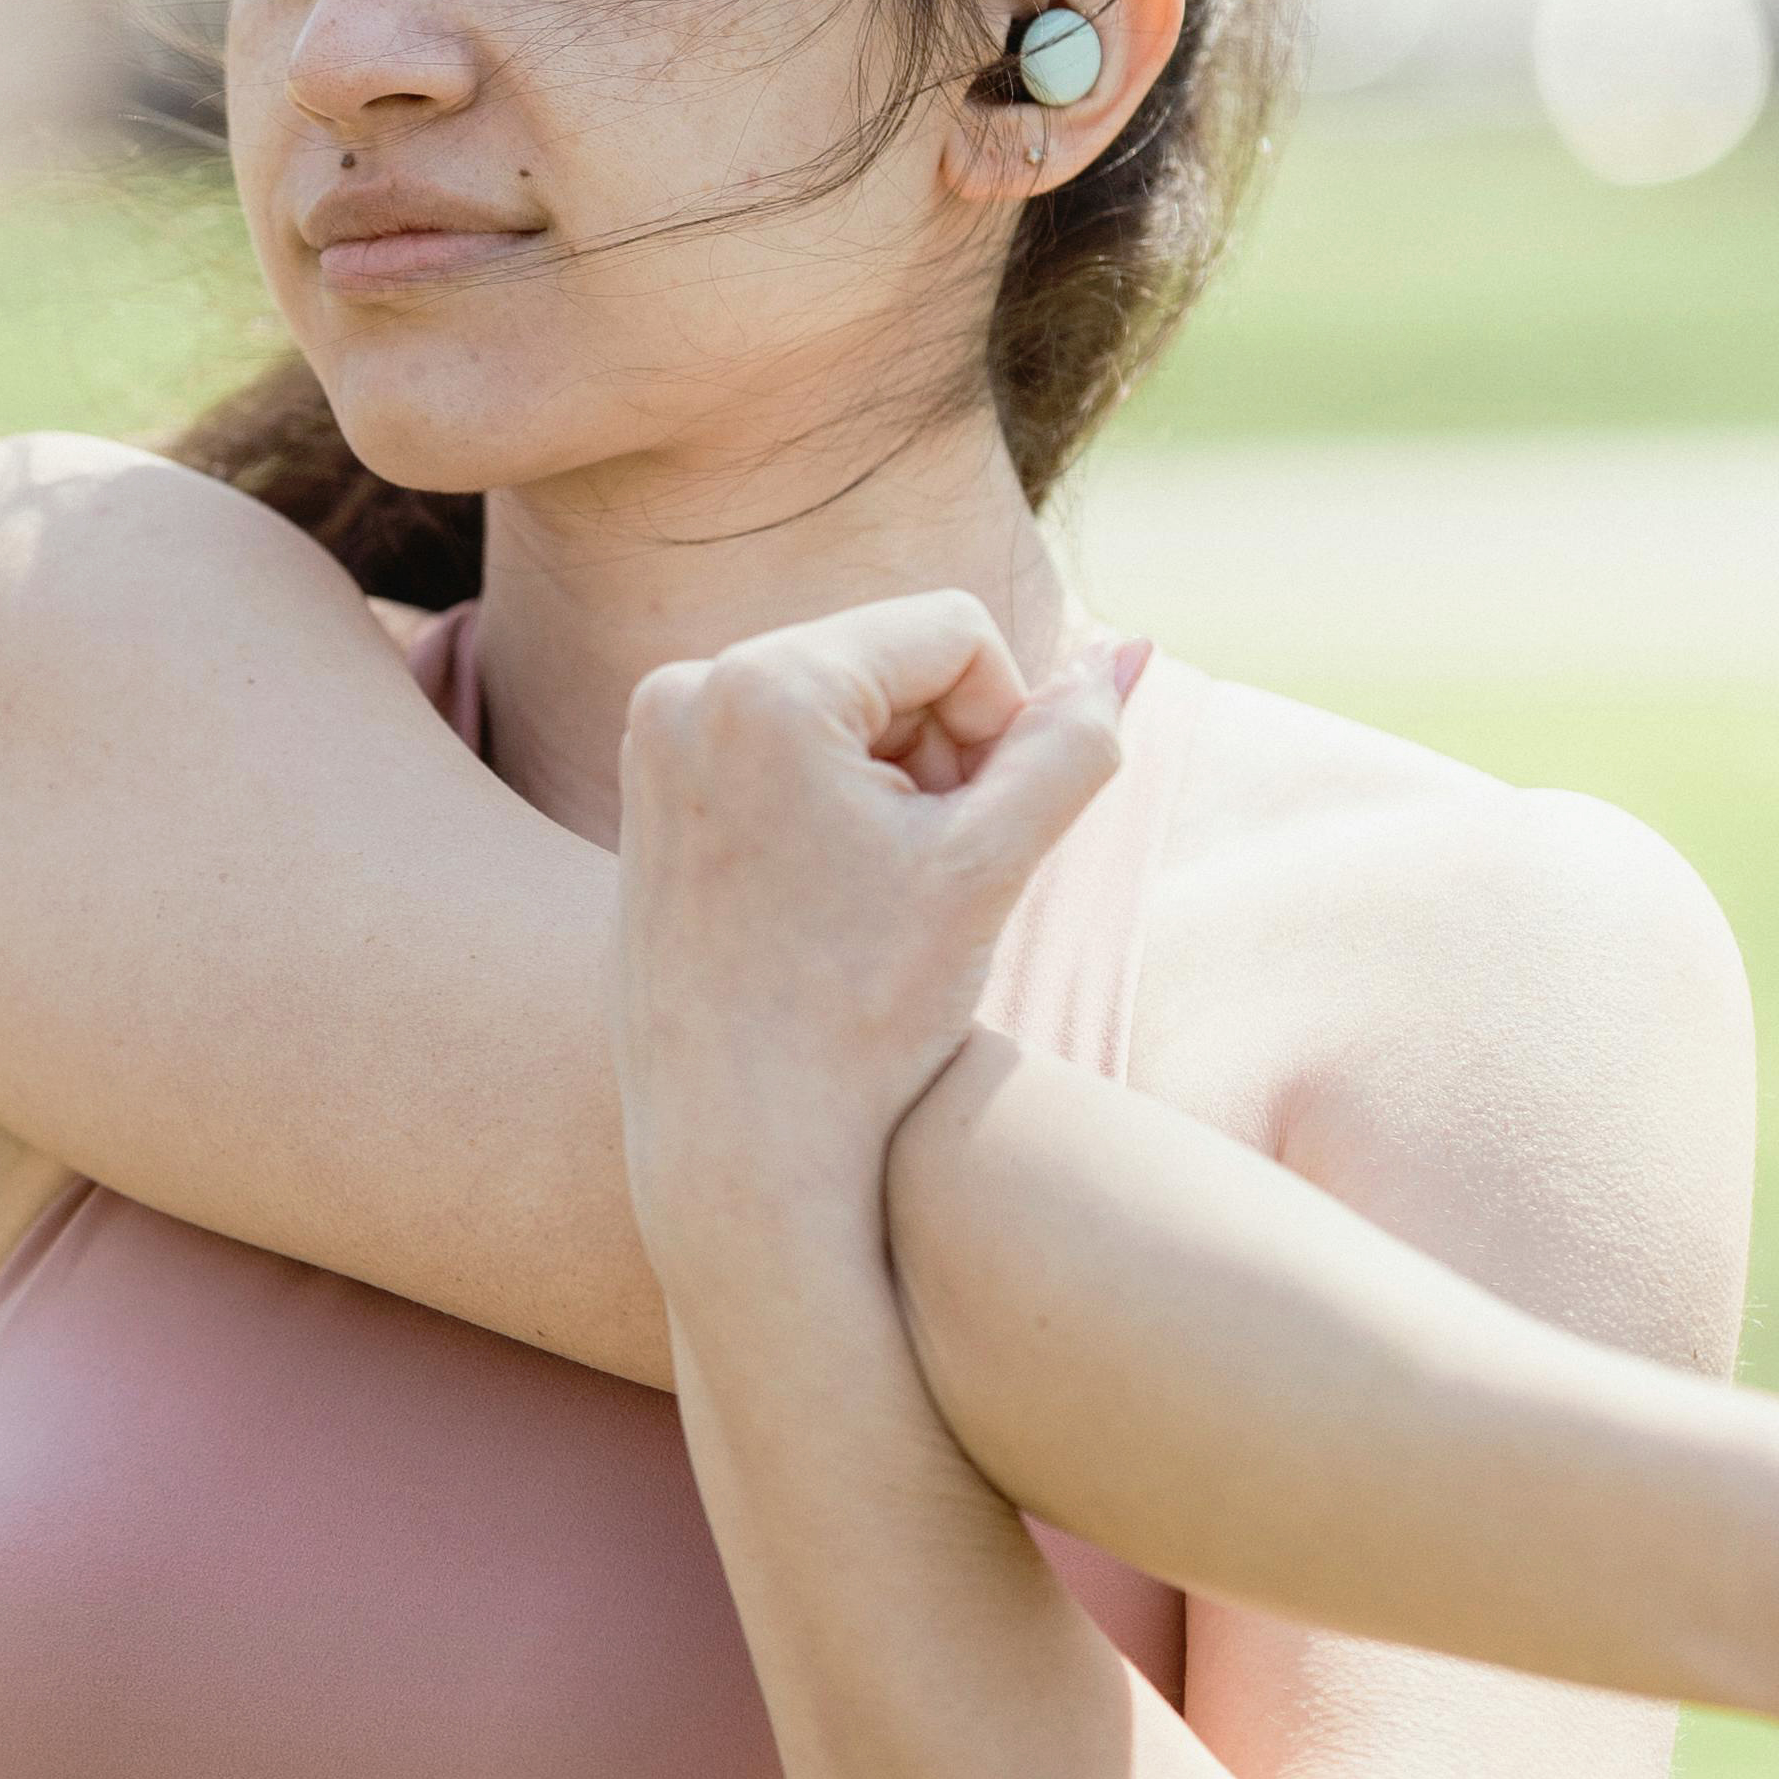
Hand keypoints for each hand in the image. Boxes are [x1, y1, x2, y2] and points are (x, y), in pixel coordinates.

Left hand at [611, 593, 1143, 1273]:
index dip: (1004, 730)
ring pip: (845, 705)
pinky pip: (784, 745)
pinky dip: (836, 800)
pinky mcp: (651, 786)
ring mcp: (657, 738)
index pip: (954, 633)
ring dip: (895, 781)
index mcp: (760, 684)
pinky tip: (834, 898)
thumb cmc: (865, 1018)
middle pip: (891, 662)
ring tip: (884, 893)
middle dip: (941, 756)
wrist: (738, 1145)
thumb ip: (1072, 745)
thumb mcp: (989, 866)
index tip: (976, 838)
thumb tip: (1127, 648)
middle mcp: (684, 688)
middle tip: (933, 874)